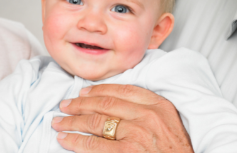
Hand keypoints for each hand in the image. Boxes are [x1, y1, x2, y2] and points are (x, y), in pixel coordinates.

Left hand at [52, 84, 192, 152]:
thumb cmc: (176, 150)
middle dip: (80, 104)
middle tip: (65, 105)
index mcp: (158, 105)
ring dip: (73, 121)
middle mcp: (148, 116)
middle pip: (105, 104)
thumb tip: (115, 103)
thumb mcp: (168, 122)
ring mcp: (137, 135)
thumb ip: (147, 108)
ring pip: (96, 122)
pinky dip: (77, 141)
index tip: (83, 92)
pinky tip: (66, 140)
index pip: (121, 90)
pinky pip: (95, 145)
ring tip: (59, 122)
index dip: (98, 90)